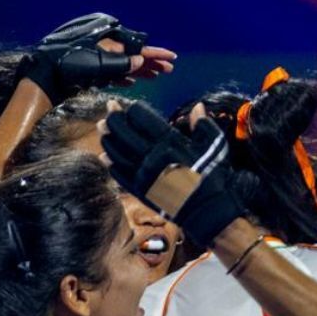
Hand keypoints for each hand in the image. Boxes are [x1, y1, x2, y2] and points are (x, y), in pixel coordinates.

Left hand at [18, 13, 175, 104]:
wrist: (45, 73)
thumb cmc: (69, 64)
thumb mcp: (97, 63)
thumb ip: (120, 64)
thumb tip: (140, 61)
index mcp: (110, 43)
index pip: (138, 48)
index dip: (156, 54)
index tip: (172, 58)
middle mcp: (105, 49)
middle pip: (133, 56)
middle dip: (151, 63)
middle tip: (168, 70)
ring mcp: (98, 60)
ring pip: (125, 65)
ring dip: (141, 71)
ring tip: (156, 76)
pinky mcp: (91, 71)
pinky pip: (113, 73)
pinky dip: (124, 77)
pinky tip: (133, 82)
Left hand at [102, 102, 243, 249]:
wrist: (208, 210)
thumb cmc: (214, 176)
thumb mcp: (214, 145)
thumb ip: (203, 124)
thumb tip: (197, 107)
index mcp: (169, 142)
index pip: (141, 118)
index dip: (133, 109)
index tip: (129, 105)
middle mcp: (152, 157)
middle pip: (123, 132)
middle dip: (114, 118)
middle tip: (110, 108)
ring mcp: (144, 175)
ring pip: (116, 152)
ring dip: (108, 139)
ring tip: (103, 129)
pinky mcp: (141, 191)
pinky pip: (119, 176)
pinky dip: (110, 165)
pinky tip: (105, 157)